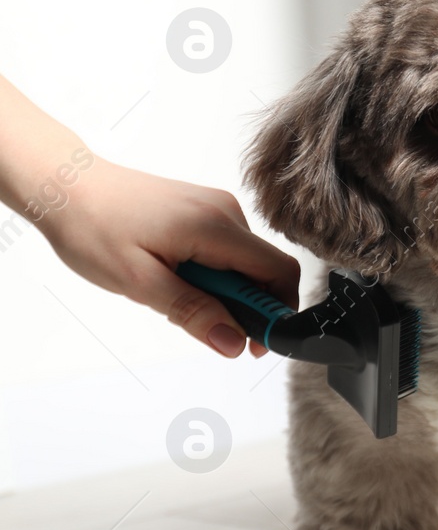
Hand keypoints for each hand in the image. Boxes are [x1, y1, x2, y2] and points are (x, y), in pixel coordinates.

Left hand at [40, 160, 299, 357]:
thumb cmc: (93, 228)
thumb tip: (233, 343)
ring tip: (172, 293)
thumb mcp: (138, 282)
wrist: (66, 185)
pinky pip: (227, 250)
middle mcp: (226, 211)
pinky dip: (212, 274)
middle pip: (264, 270)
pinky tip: (174, 276)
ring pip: (244, 263)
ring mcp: (217, 207)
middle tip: (199, 324)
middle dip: (244, 306)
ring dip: (223, 291)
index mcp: (215, 226)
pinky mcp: (205, 209)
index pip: (279, 271)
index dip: (277, 312)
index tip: (254, 344)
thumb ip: (192, 312)